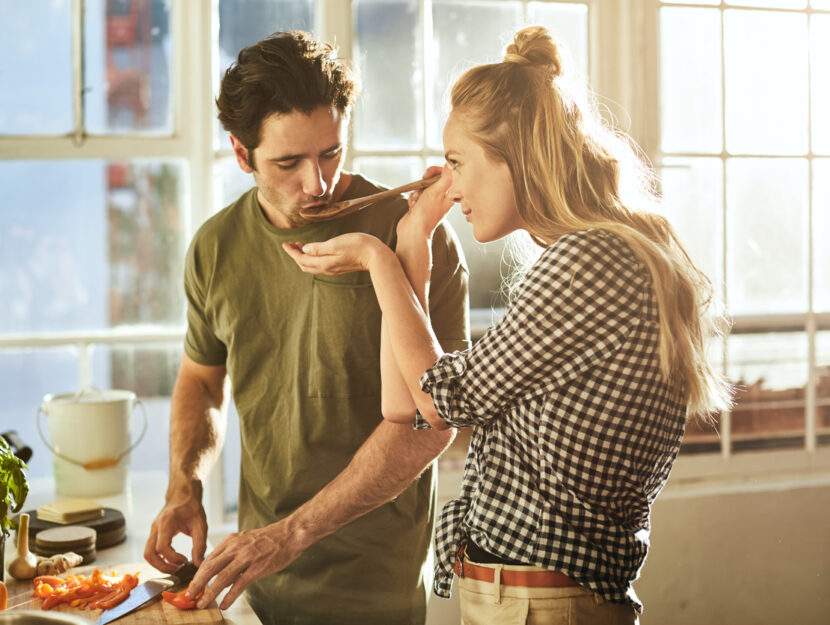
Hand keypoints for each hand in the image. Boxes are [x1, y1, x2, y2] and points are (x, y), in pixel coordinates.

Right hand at [143, 490, 207, 572]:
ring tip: (175, 567)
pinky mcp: (154, 533)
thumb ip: (200, 544)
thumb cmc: (192, 507)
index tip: (185, 561)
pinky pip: (151, 550)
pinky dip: (160, 558)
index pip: (162, 547)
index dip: (173, 558)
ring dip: (159, 564)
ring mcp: (153, 530)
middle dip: (162, 566)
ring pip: (148, 554)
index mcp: (166, 522)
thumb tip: (198, 563)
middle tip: (178, 570)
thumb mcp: (201, 524)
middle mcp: (156, 527)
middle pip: (149, 554)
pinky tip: (173, 559)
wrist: (183, 494)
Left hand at [186, 521, 306, 609]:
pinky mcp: (258, 567)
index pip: (209, 559)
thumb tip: (221, 574)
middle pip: (210, 567)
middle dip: (197, 584)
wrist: (290, 533)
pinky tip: (224, 604)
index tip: (192, 585)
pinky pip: (239, 584)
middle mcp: (236, 547)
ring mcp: (247, 557)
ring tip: (202, 603)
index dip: (198, 574)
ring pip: (222, 577)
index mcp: (232, 540)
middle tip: (189, 596)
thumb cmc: (270, 538)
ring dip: (209, 592)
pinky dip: (229, 596)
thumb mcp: (246, 540)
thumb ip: (232, 554)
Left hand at [282, 232, 384, 275]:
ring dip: (304, 256)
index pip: (301, 259)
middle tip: (291, 243)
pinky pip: (320, 265)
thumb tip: (304, 250)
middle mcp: (327, 268)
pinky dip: (313, 258)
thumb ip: (319, 248)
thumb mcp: (336, 244)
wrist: (377, 256)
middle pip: (305, 265)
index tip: (285, 243)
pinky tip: (315, 250)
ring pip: (312, 266)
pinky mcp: (340, 267)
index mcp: (324, 263)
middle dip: (296, 255)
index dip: (291, 252)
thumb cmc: (358, 246)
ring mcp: (334, 269)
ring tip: (300, 245)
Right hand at [398, 164, 453, 239]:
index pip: (446, 175)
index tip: (428, 174)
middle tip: (421, 185)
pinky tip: (413, 207)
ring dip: (417, 192)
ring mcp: (431, 202)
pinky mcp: (421, 206)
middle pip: (433, 180)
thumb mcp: (437, 192)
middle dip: (423, 183)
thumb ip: (445, 177)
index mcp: (450, 195)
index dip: (436, 171)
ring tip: (417, 202)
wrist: (413, 232)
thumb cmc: (427, 214)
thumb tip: (450, 164)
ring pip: (422, 187)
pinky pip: (416, 195)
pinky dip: (413, 199)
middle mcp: (442, 198)